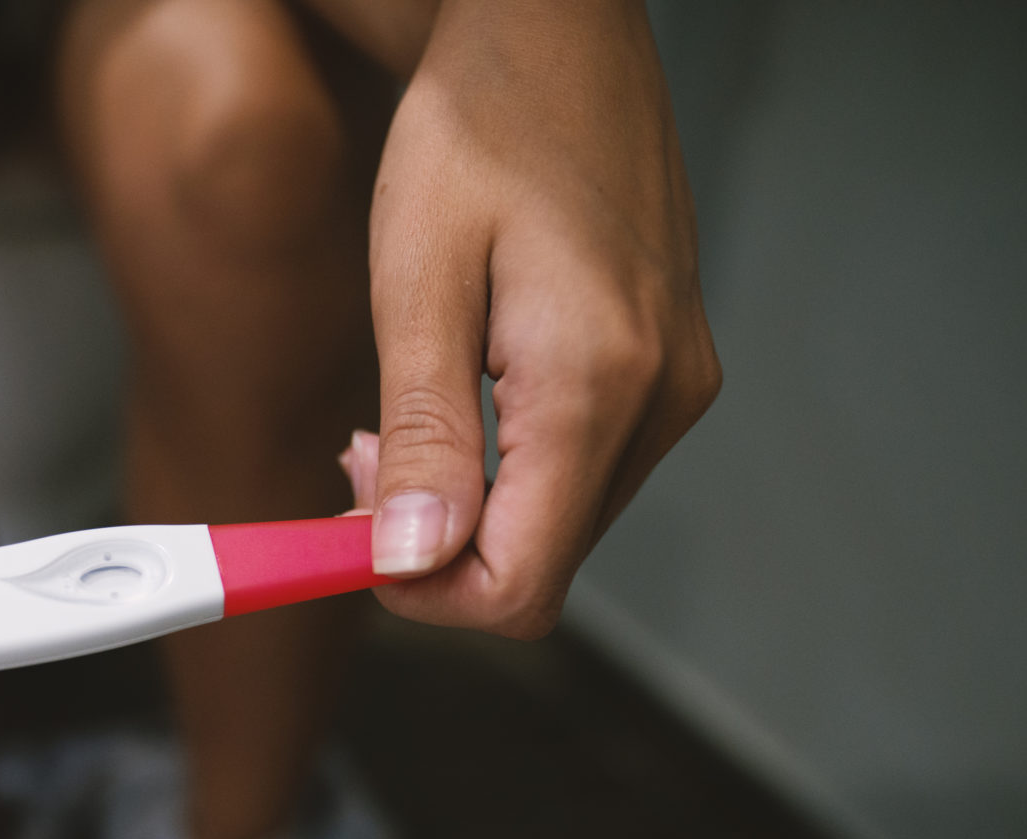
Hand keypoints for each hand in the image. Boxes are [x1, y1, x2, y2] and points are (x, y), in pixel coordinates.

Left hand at [355, 0, 720, 636]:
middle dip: (438, 544)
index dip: (424, 595)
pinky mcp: (671, 368)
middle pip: (542, 564)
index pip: (520, 587)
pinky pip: (585, 469)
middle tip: (364, 456)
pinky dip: (511, 464)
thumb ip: (423, 433)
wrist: (552, 32)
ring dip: (471, 503)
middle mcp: (662, 399)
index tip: (349, 543)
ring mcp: (677, 385)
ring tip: (408, 409)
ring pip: (561, 523)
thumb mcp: (417, 280)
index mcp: (599, 385)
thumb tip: (413, 563)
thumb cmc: (476, 128)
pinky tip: (467, 390)